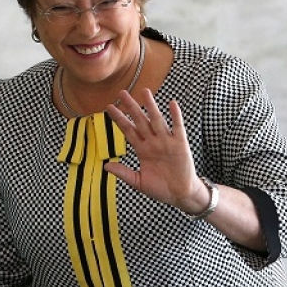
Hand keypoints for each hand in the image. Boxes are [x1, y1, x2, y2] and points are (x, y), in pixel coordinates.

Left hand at [103, 89, 208, 213]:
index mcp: (142, 150)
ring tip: (145, 92)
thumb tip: (105, 165)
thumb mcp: (138, 182)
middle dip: (131, 107)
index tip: (109, 108)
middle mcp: (153, 142)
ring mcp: (166, 142)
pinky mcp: (180, 144)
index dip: (119, 119)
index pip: (128, 130)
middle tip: (122, 93)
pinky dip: (175, 116)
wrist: (180, 195)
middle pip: (140, 121)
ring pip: (157, 120)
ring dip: (151, 106)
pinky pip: (178, 127)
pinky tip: (171, 104)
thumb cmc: (160, 188)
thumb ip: (123, 172)